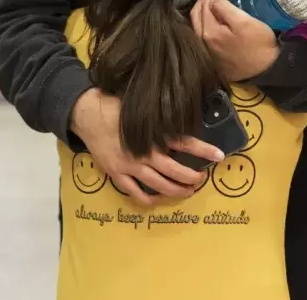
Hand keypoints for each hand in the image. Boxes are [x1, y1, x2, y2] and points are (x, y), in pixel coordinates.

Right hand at [70, 88, 224, 205]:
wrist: (87, 115)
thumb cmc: (116, 107)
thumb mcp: (142, 109)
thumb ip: (161, 119)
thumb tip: (183, 120)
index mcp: (151, 135)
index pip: (184, 143)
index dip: (203, 150)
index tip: (219, 155)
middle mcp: (143, 154)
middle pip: (174, 171)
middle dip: (192, 177)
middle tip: (201, 178)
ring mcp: (129, 167)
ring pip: (158, 185)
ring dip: (176, 190)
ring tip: (188, 190)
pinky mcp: (117, 174)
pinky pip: (135, 192)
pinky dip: (149, 198)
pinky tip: (159, 198)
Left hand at [191, 0, 279, 80]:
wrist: (266, 70)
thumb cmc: (258, 44)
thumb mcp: (244, 21)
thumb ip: (224, 8)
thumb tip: (214, 0)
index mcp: (208, 32)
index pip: (206, 4)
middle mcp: (202, 42)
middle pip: (196, 14)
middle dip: (207, 0)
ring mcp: (206, 51)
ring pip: (198, 24)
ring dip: (205, 11)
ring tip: (218, 4)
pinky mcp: (212, 56)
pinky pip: (204, 34)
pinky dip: (208, 22)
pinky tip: (218, 19)